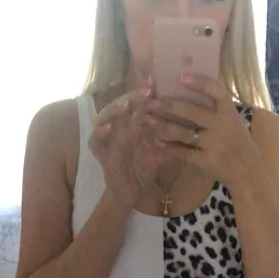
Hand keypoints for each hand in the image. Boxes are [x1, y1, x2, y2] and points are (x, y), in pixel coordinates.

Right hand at [89, 85, 169, 206]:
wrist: (132, 194)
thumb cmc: (144, 171)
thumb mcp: (160, 152)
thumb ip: (168, 138)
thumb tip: (184, 122)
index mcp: (131, 124)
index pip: (135, 103)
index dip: (143, 92)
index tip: (156, 83)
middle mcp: (117, 127)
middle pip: (120, 105)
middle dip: (131, 97)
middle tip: (145, 91)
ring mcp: (107, 139)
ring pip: (104, 117)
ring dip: (115, 110)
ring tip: (127, 105)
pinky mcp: (99, 154)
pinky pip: (94, 141)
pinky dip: (99, 133)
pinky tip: (109, 128)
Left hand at [145, 75, 259, 188]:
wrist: (248, 173)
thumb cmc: (238, 143)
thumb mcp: (234, 122)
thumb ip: (216, 110)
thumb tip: (187, 92)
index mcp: (230, 113)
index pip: (216, 91)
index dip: (199, 83)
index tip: (181, 77)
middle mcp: (222, 126)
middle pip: (191, 111)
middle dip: (168, 106)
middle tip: (152, 102)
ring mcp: (214, 144)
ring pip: (183, 132)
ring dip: (163, 126)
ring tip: (149, 120)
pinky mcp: (206, 160)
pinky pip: (184, 151)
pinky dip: (170, 147)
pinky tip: (159, 143)